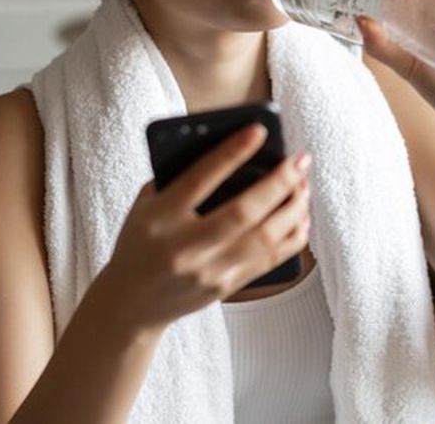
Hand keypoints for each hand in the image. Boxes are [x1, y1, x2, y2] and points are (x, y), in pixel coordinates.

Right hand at [104, 124, 311, 331]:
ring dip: (293, 208)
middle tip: (301, 159)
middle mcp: (185, 247)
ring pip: (265, 238)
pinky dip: (292, 237)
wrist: (130, 304)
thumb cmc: (141, 241)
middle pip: (243, 212)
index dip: (232, 153)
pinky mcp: (226, 287)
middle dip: (279, 182)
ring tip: (304, 186)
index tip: (259, 130)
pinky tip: (302, 217)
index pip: (200, 179)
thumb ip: (177, 178)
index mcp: (160, 218)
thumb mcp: (145, 206)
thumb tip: (231, 148)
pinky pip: (269, 260)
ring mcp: (208, 271)